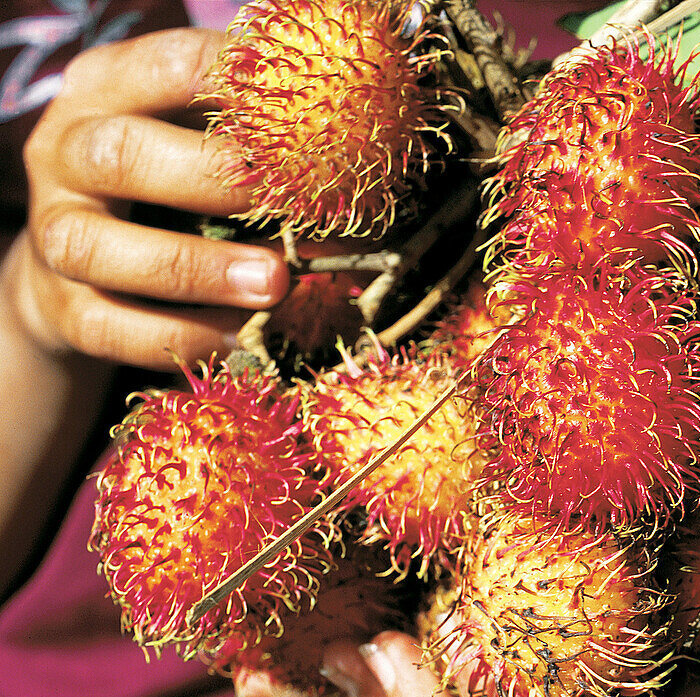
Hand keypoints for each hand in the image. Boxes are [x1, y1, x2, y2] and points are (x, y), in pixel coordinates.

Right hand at [9, 27, 289, 369]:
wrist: (82, 266)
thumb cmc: (171, 187)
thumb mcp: (202, 138)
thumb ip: (257, 139)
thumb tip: (360, 168)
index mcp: (108, 89)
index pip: (171, 68)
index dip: (241, 93)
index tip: (310, 119)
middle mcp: (65, 153)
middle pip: (122, 155)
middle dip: (214, 181)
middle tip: (292, 204)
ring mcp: (52, 233)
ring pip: (98, 249)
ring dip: (197, 269)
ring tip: (275, 284)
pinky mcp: (60, 307)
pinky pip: (108, 327)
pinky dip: (179, 335)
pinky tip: (239, 337)